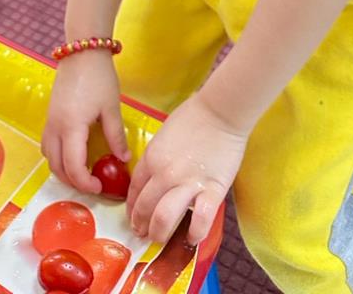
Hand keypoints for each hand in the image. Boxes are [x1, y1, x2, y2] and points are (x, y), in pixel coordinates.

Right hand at [41, 52, 129, 193]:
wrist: (82, 51)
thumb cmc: (99, 77)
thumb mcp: (111, 107)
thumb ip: (116, 136)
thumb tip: (123, 158)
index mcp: (71, 127)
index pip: (73, 166)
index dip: (85, 182)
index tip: (100, 186)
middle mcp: (55, 127)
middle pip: (56, 166)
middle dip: (73, 181)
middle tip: (92, 184)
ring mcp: (50, 120)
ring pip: (48, 156)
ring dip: (62, 169)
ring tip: (82, 172)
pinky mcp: (50, 114)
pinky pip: (47, 143)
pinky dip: (57, 156)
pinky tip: (72, 153)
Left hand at [127, 92, 247, 246]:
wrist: (220, 111)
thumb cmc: (193, 117)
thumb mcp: (163, 135)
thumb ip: (156, 158)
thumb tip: (153, 179)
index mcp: (151, 158)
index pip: (134, 190)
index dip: (132, 208)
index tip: (134, 218)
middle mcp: (164, 173)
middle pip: (145, 208)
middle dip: (142, 225)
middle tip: (145, 234)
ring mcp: (187, 183)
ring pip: (164, 218)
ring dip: (159, 233)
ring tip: (161, 239)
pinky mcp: (211, 189)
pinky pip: (200, 219)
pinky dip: (194, 233)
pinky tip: (192, 238)